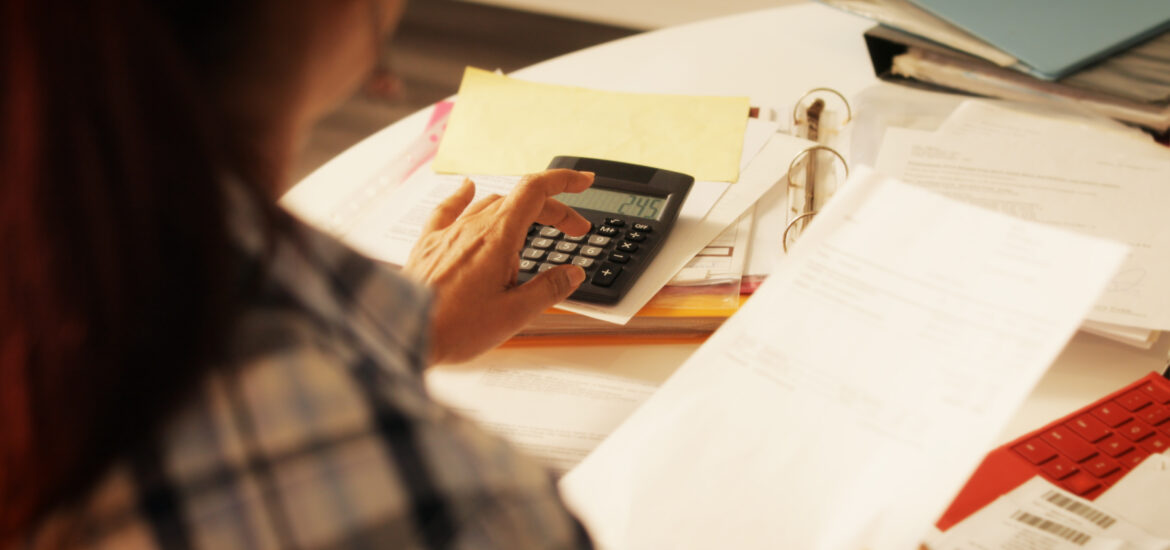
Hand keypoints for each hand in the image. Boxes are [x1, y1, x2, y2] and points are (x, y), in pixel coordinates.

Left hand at [404, 169, 594, 363]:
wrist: (404, 331)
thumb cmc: (454, 328)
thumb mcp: (514, 315)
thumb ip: (548, 289)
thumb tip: (572, 273)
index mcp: (497, 238)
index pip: (536, 191)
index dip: (564, 181)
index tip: (584, 181)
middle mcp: (472, 227)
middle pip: (520, 201)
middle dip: (553, 210)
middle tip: (574, 230)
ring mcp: (449, 233)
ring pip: (490, 205)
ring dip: (519, 211)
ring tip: (533, 231)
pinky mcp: (429, 244)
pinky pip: (449, 209)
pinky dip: (464, 196)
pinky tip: (467, 188)